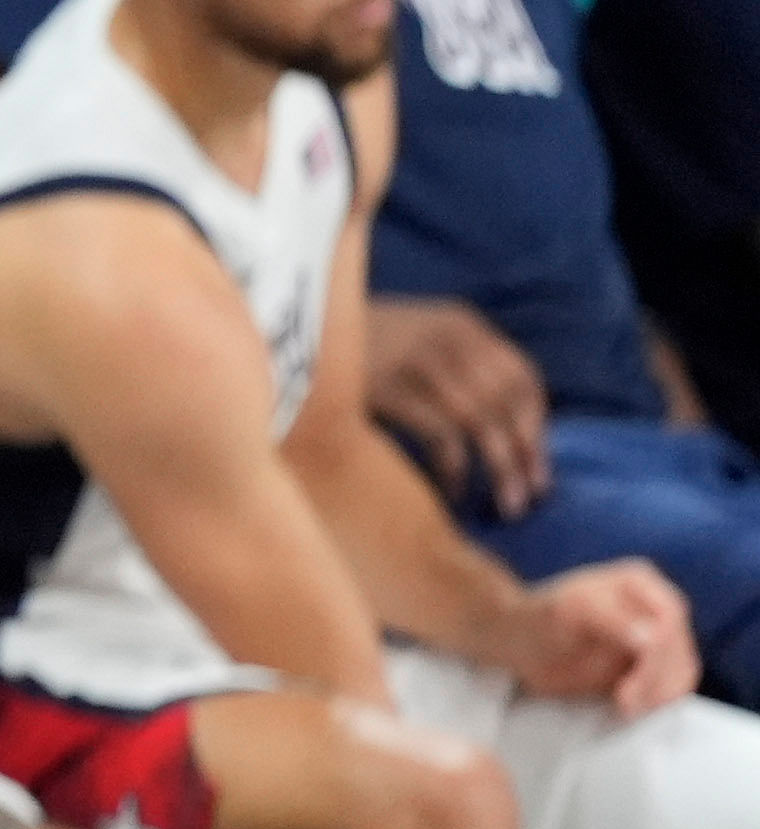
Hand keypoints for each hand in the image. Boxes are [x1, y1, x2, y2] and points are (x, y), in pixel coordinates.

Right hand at [372, 296, 555, 515]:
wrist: (290, 330)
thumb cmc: (355, 350)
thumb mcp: (415, 340)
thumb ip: (456, 368)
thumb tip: (504, 431)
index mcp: (459, 324)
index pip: (521, 375)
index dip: (536, 424)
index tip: (538, 465)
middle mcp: (445, 337)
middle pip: (505, 401)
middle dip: (524, 454)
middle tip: (529, 497)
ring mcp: (414, 360)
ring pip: (480, 420)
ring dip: (499, 467)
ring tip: (507, 504)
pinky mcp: (385, 387)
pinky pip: (440, 434)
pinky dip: (454, 466)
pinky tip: (455, 490)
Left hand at [508, 559, 699, 718]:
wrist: (521, 642)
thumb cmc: (539, 619)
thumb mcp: (568, 611)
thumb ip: (610, 620)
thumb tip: (650, 639)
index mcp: (639, 582)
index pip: (669, 620)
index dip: (656, 656)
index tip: (629, 686)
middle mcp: (657, 606)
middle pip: (679, 649)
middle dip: (655, 681)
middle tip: (625, 704)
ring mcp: (661, 635)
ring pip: (681, 670)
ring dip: (660, 695)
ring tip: (625, 708)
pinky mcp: (656, 664)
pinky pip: (672, 685)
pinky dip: (658, 700)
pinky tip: (631, 707)